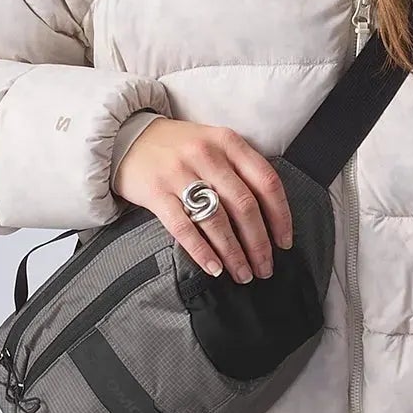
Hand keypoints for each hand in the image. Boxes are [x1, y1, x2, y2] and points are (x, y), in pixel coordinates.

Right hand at [113, 117, 292, 283]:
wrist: (127, 139)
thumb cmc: (180, 148)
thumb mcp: (215, 144)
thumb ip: (241, 170)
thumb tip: (269, 217)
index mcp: (228, 142)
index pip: (266, 182)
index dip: (280, 216)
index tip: (285, 242)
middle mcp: (207, 155)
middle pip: (244, 206)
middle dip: (260, 243)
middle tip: (265, 268)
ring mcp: (180, 173)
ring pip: (216, 220)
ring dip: (234, 253)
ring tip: (243, 274)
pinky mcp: (156, 192)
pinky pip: (183, 228)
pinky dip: (202, 251)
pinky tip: (214, 268)